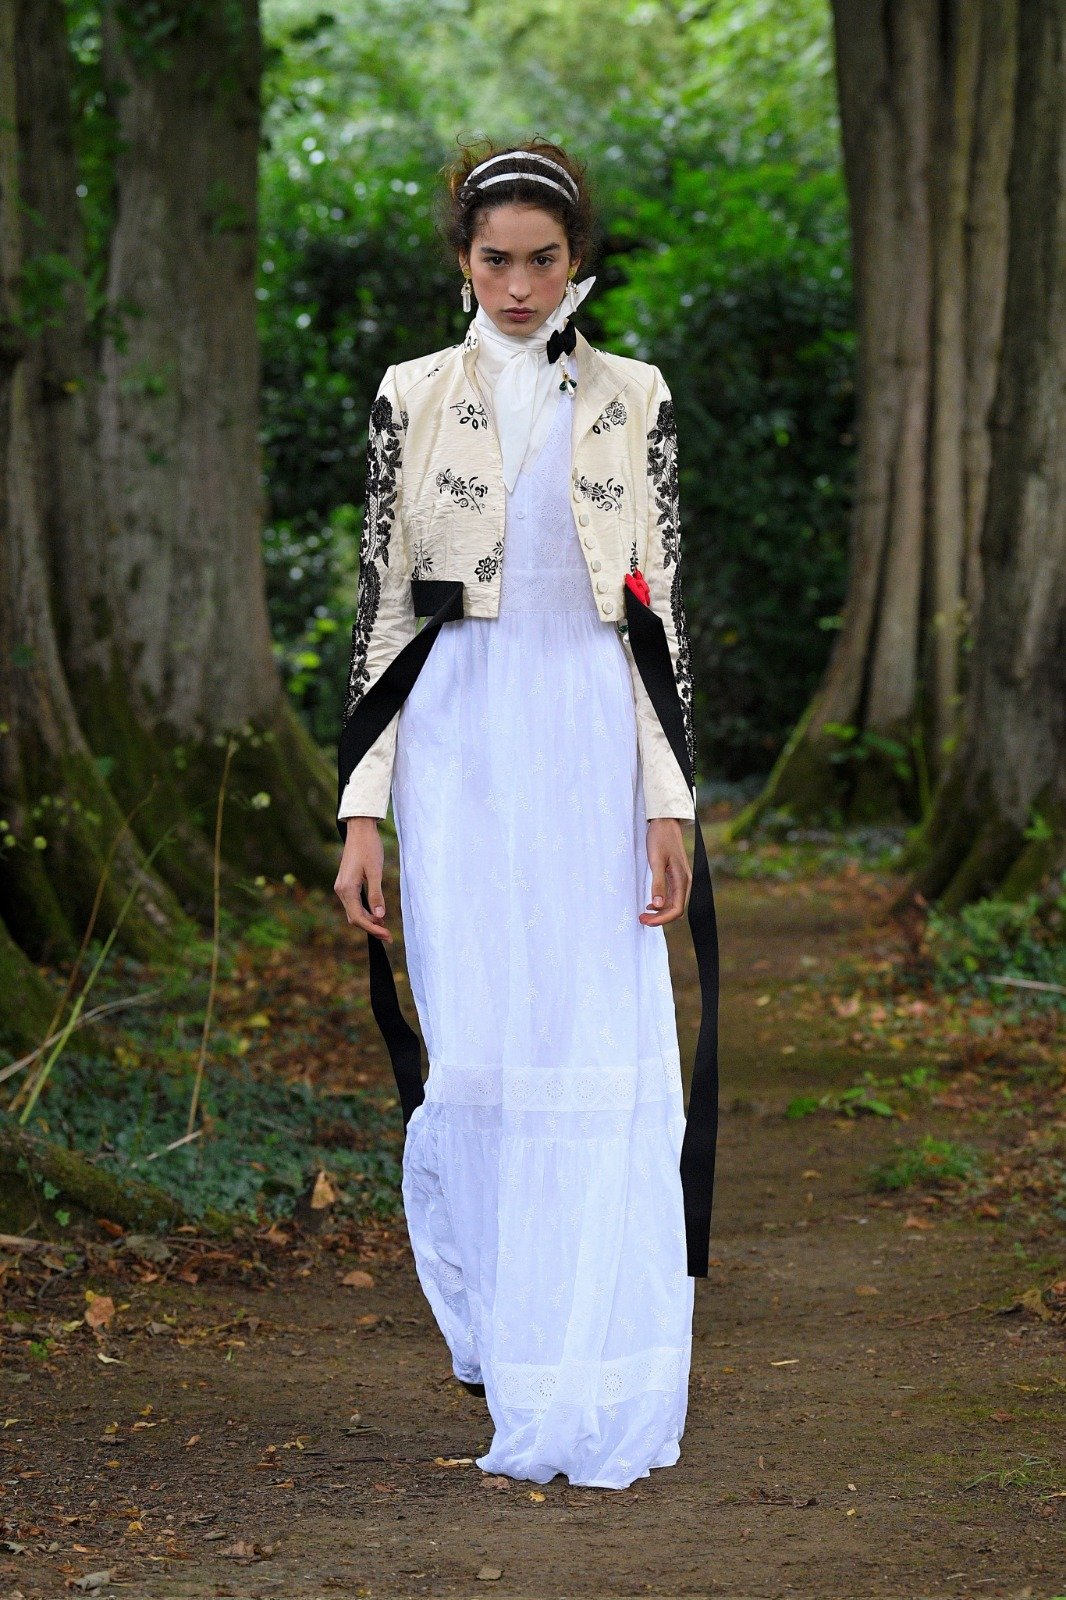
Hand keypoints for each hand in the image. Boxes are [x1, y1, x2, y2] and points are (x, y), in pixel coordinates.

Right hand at [335, 817, 392, 943]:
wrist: (360, 830)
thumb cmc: (369, 847)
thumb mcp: (375, 872)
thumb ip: (376, 895)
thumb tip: (380, 915)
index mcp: (346, 888)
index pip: (358, 917)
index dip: (373, 929)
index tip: (387, 935)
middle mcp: (341, 890)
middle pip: (354, 917)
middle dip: (371, 928)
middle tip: (389, 935)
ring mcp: (342, 887)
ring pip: (353, 911)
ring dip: (368, 920)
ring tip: (385, 927)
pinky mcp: (346, 883)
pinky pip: (353, 903)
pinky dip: (365, 911)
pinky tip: (377, 914)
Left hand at [639, 817, 691, 926]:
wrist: (665, 823)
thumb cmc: (660, 839)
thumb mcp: (656, 861)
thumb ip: (658, 883)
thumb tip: (657, 905)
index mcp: (682, 879)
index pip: (677, 909)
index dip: (662, 919)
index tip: (646, 921)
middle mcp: (684, 882)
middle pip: (675, 909)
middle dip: (659, 918)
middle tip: (641, 920)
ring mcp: (680, 879)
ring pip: (673, 904)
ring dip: (659, 912)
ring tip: (643, 915)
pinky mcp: (675, 876)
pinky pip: (671, 896)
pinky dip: (661, 903)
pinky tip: (650, 904)